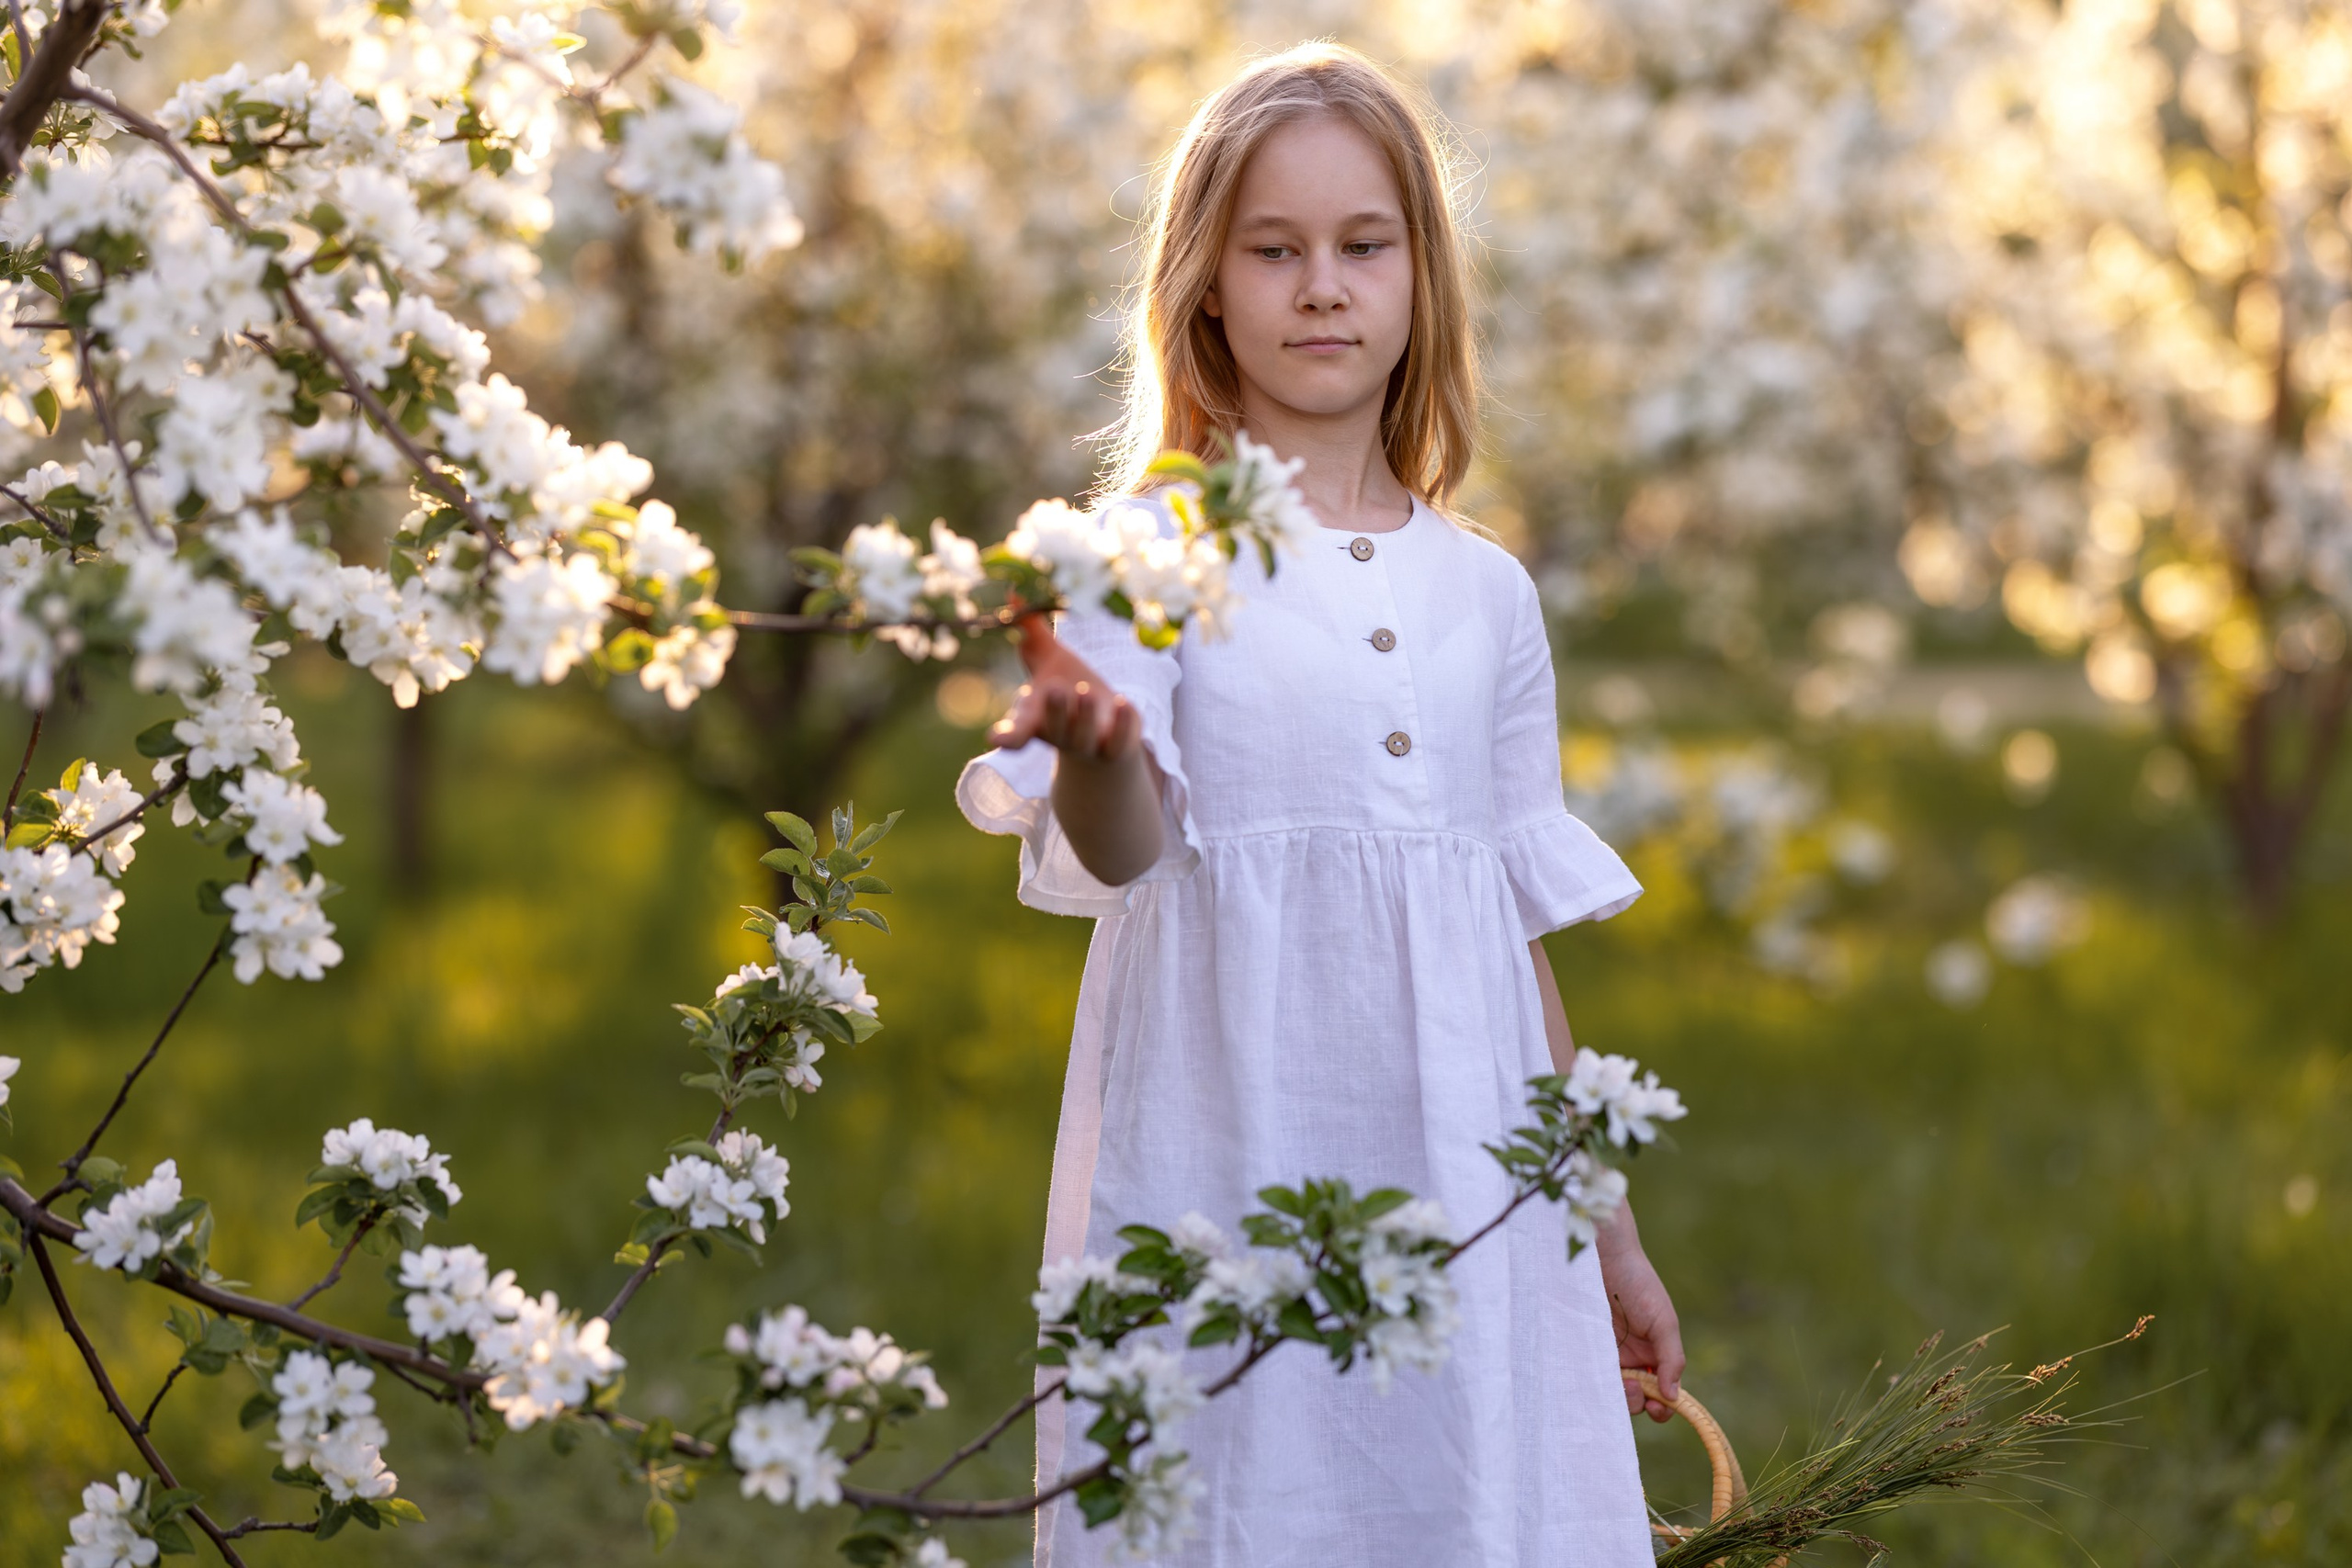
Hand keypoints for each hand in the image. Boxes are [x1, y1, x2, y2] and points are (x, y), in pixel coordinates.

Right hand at [989, 612, 1142, 764]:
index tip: (996, 736)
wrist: (1103, 731)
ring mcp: (1090, 744)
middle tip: (1055, 688)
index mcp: (1036, 717)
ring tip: (1085, 692)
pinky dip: (1123, 725)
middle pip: (1053, 729)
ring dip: (1084, 716)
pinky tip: (1123, 702)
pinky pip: (1122, 741)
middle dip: (1054, 711)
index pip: (1018, 731)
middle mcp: (1060, 734)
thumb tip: (1014, 593)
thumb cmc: (1068, 691)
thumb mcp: (1048, 660)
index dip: (1008, 734)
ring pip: (1084, 738)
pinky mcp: (1118, 747)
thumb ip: (1030, 630)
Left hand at [1600, 1240, 1683, 1422]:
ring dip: (1618, 1396)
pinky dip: (1594, 1383)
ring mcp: (1607, 1355)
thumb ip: (1671, 1358)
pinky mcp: (1584, 1348)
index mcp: (1655, 1354)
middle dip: (1638, 1401)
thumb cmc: (1638, 1283)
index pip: (1662, 1392)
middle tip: (1634, 1386)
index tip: (1657, 1407)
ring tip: (1621, 1380)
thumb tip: (1674, 1397)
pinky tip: (1597, 1377)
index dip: (1662, 1406)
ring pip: (1612, 1391)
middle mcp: (1632, 1358)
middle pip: (1637, 1397)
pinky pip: (1588, 1375)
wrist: (1603, 1256)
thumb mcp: (1664, 1321)